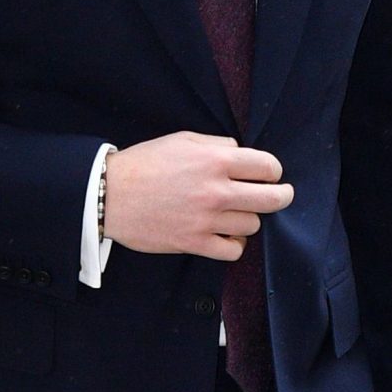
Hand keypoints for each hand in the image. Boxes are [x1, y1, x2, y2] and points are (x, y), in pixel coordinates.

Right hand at [103, 132, 292, 258]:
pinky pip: (233, 251)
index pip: (268, 167)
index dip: (274, 170)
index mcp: (215, 161)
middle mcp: (216, 191)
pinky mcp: (194, 243)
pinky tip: (225, 236)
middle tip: (281, 195)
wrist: (110, 195)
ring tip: (235, 214)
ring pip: (252, 225)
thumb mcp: (182, 140)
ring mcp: (206, 220)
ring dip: (247, 219)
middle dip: (282, 196)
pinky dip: (234, 244)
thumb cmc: (144, 164)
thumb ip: (216, 145)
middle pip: (272, 199)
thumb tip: (240, 153)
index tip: (270, 175)